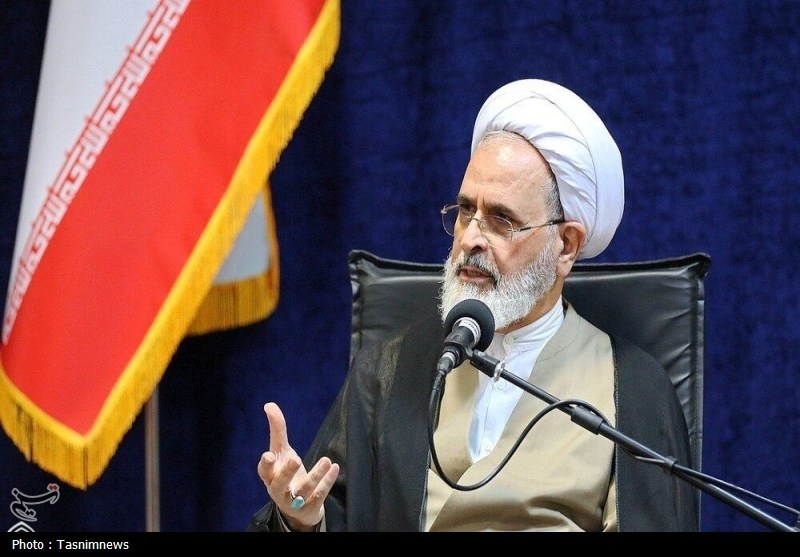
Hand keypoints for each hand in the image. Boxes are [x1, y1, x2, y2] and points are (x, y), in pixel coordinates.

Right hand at [257, 402, 339, 531]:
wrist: (298, 508)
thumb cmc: (285, 473)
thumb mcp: (282, 452)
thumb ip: (277, 430)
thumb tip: (269, 405)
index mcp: (270, 476)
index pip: (264, 472)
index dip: (265, 465)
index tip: (268, 455)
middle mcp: (279, 491)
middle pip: (280, 484)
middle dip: (287, 473)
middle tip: (295, 459)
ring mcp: (294, 502)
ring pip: (304, 490)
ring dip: (315, 475)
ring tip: (326, 460)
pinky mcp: (309, 508)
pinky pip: (319, 495)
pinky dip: (327, 482)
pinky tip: (334, 467)